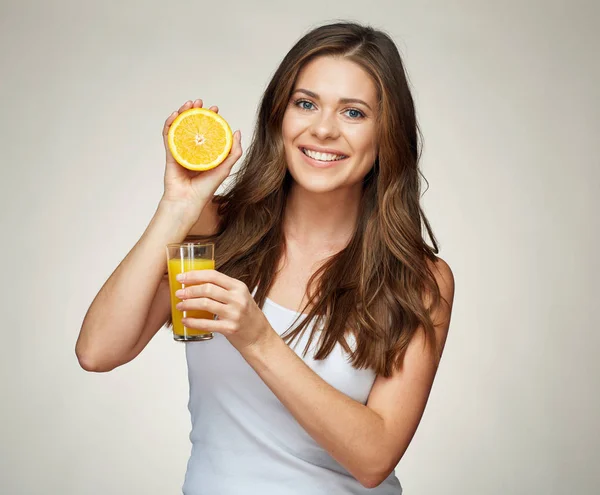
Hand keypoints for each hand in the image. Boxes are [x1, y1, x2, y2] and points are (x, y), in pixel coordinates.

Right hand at [160, 99, 242, 215]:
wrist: (188, 201)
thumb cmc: (206, 188)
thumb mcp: (225, 168)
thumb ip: (234, 151)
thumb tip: (237, 131)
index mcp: (206, 152)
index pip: (208, 130)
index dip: (211, 118)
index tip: (215, 109)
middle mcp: (194, 150)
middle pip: (193, 125)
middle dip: (196, 111)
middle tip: (201, 103)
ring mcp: (181, 150)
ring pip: (180, 127)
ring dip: (182, 113)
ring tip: (188, 104)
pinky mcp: (170, 154)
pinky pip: (168, 136)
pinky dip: (169, 124)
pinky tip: (174, 115)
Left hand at [174, 270, 274, 350]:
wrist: (259, 337)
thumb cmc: (247, 316)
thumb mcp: (240, 297)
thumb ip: (224, 289)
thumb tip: (198, 283)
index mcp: (239, 287)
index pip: (213, 275)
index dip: (195, 275)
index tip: (182, 277)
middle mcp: (238, 298)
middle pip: (207, 288)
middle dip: (189, 290)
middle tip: (179, 293)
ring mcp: (234, 314)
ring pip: (205, 304)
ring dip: (188, 304)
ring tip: (180, 306)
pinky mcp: (230, 328)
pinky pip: (206, 323)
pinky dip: (193, 322)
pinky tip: (186, 321)